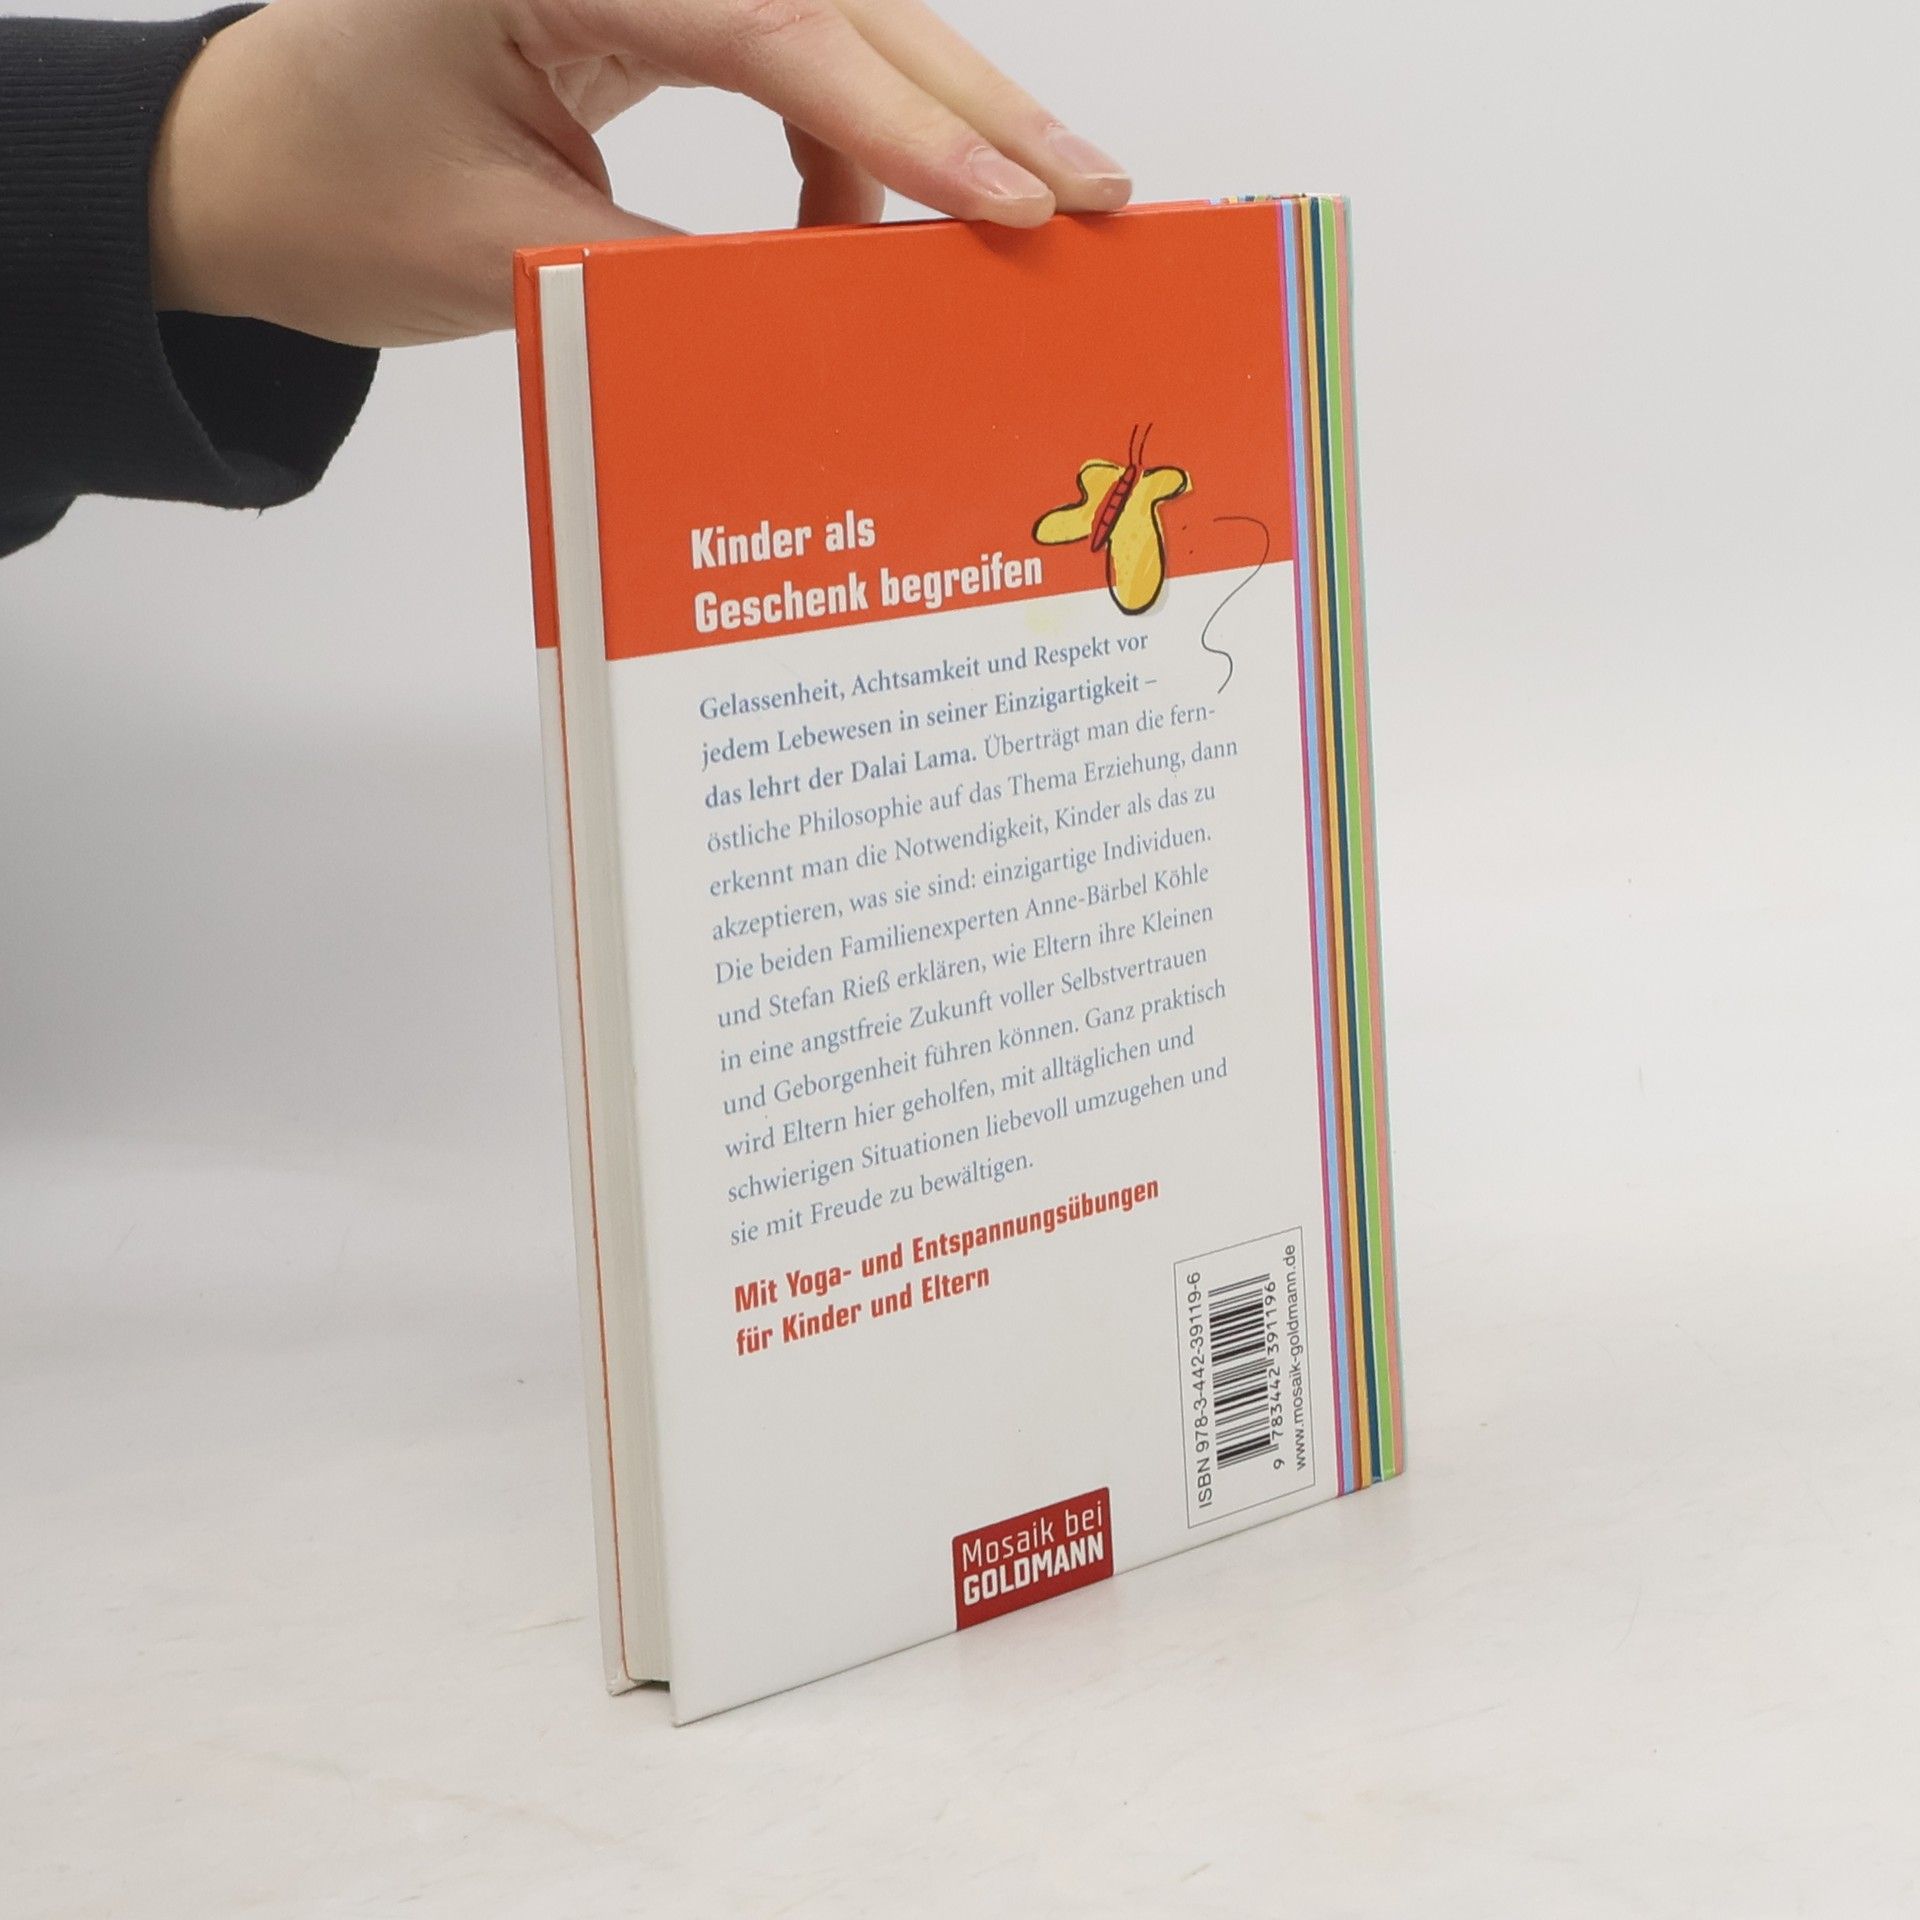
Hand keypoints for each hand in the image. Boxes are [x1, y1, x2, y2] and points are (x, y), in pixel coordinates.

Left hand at [148, 0, 1131, 346]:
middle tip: (1094, 191)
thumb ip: (677, 276)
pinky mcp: (650, 12)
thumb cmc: (329, 193)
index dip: (908, 126)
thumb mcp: (503, 252)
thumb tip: (834, 318)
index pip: (777, 33)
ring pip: (833, 27)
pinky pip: (787, 66)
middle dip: (972, 103)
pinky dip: (844, 148)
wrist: (240, 174)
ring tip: (1017, 219)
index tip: (1015, 202)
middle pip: (840, 3)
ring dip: (927, 126)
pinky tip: (864, 232)